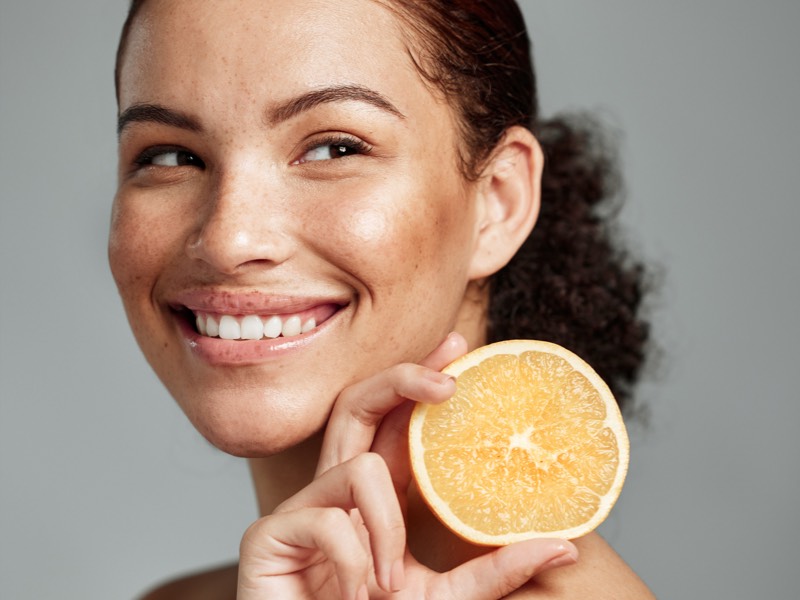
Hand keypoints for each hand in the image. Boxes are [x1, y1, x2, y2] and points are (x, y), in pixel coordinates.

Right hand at [237, 333, 577, 598]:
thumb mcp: (448, 597)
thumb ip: (496, 570)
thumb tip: (566, 547)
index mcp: (376, 495)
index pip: (396, 418)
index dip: (419, 375)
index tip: (459, 347)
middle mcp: (338, 490)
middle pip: (359, 403)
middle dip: (401, 377)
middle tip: (450, 383)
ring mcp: (303, 508)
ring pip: (356, 467)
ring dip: (386, 527)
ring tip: (389, 581)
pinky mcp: (268, 535)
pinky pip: (327, 522)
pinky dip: (354, 562)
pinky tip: (354, 595)